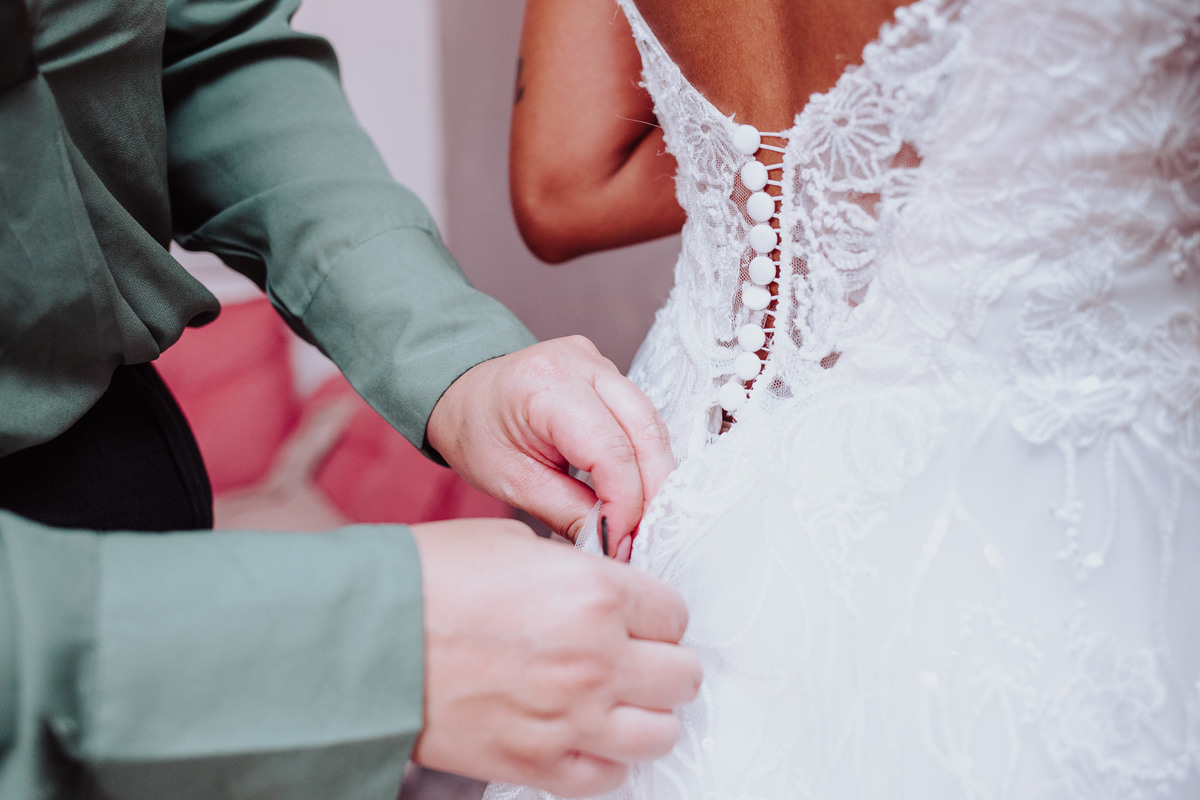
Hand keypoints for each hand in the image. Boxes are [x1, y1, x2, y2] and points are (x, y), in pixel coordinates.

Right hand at [410, 519, 700, 796]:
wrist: (362, 637)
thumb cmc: (427, 580)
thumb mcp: (514, 543)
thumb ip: (574, 571)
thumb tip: (598, 588)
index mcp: (596, 594)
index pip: (675, 614)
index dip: (657, 613)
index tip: (640, 617)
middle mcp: (597, 660)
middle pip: (682, 676)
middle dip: (663, 663)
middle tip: (636, 656)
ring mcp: (571, 718)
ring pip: (661, 733)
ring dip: (646, 715)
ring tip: (618, 700)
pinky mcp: (537, 763)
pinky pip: (610, 776)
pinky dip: (606, 759)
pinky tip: (585, 735)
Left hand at [426, 336, 673, 557]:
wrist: (465, 395)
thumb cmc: (477, 433)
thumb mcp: (512, 483)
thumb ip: (569, 513)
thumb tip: (615, 544)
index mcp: (545, 385)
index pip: (611, 450)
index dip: (626, 503)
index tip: (619, 543)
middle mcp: (581, 362)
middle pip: (646, 432)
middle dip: (653, 493)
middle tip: (642, 537)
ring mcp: (599, 362)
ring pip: (653, 425)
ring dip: (655, 477)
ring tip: (641, 520)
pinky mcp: (610, 371)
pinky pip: (643, 418)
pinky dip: (645, 458)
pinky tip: (638, 490)